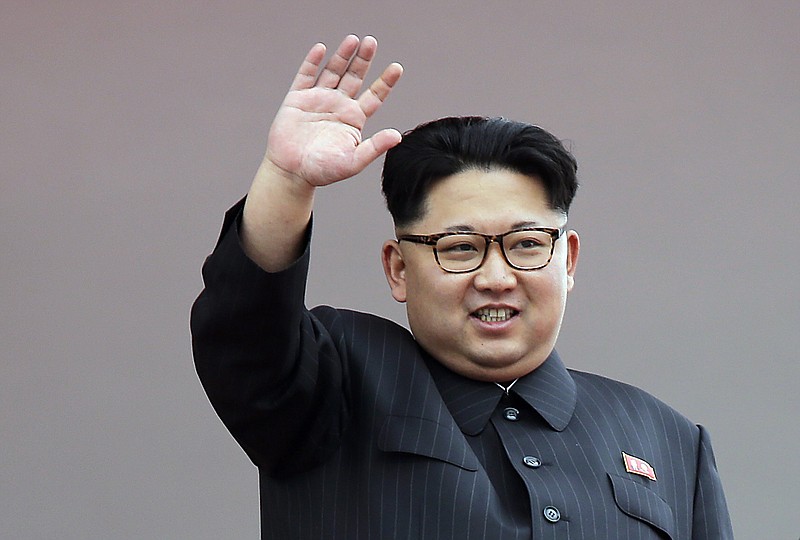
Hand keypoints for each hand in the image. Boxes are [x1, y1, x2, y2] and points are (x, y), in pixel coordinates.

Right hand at [263, 35, 402, 187]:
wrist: (291, 173)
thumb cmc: (323, 171)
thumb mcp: (353, 162)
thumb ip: (374, 147)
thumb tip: (397, 136)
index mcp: (354, 119)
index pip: (374, 96)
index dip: (385, 81)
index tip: (397, 68)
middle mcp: (338, 105)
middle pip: (355, 77)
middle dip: (363, 59)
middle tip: (371, 42)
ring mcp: (318, 100)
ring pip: (333, 71)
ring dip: (342, 56)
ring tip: (353, 40)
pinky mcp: (297, 99)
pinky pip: (306, 76)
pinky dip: (312, 62)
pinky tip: (321, 49)